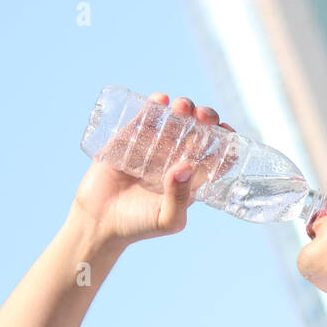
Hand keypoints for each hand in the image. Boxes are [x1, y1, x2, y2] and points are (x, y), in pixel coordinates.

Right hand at [73, 94, 235, 242]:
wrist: (99, 222)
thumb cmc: (139, 226)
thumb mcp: (167, 219)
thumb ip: (180, 198)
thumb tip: (186, 166)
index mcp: (191, 178)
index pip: (216, 155)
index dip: (226, 141)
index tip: (227, 130)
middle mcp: (175, 159)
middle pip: (198, 132)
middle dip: (206, 119)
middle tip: (204, 116)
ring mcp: (153, 147)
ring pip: (174, 120)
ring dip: (183, 109)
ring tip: (182, 107)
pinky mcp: (129, 139)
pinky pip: (145, 118)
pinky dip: (154, 105)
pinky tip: (161, 99)